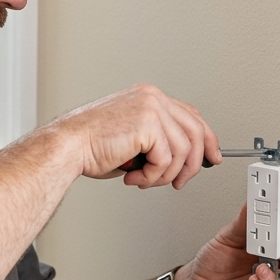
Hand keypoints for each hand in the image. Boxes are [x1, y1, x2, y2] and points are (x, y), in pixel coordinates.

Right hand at [52, 84, 221, 188]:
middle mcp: (152, 97)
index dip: (206, 139)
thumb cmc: (89, 147)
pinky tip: (134, 177)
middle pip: (196, 131)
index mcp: (148, 97)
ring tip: (144, 181)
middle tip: (180, 182)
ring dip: (166, 175)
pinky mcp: (148, 124)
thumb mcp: (131, 141)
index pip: (191, 116)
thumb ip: (156, 143)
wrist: (67, 148)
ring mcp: (152, 107)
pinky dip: (152, 177)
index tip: (212, 158)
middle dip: (194, 164)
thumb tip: (182, 162)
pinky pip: (167, 160)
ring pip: (184, 150)